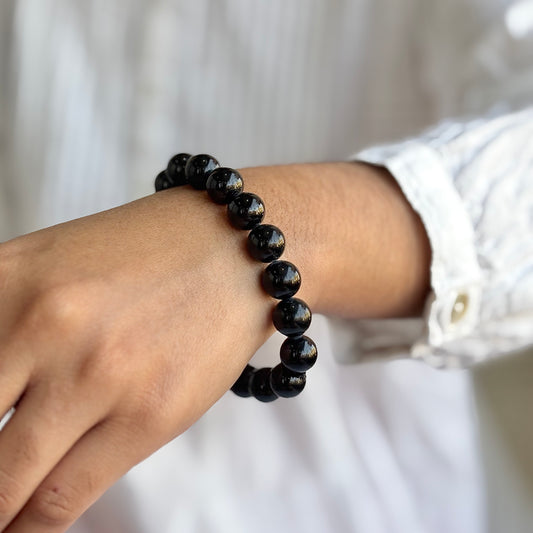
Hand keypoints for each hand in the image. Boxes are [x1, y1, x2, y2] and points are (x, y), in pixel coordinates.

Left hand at [0, 162, 428, 531]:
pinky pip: (61, 499)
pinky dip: (32, 525)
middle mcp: (42, 326)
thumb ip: (1, 328)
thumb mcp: (52, 267)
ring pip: (4, 486)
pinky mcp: (148, 416)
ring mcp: (97, 375)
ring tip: (2, 516)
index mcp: (5, 281)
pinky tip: (27, 524)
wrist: (233, 249)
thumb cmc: (145, 255)